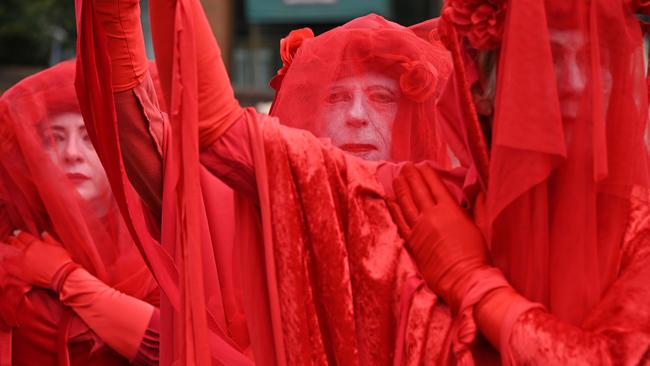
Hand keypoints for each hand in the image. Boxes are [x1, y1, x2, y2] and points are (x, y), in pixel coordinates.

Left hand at [0, 231, 75, 290]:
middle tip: (9, 239)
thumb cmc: (63, 260)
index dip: (18, 234)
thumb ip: (49, 239)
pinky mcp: (22, 274)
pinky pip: (9, 268)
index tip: (15, 233)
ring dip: (7, 251)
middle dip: (11, 241)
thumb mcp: (58, 246)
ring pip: (9, 255)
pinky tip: (4, 262)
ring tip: (5, 250)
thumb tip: (43, 233)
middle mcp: (27, 253)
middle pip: (14, 244)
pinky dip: (6, 264)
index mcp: (35, 244)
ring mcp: (23, 264)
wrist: (62, 276)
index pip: (23, 236)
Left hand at [388, 163, 490, 311]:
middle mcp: (432, 215)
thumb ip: (479, 206)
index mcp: (450, 209)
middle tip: (405, 166)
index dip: (427, 174)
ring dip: (400, 189)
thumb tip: (481, 191)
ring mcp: (419, 229)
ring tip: (396, 178)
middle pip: (418, 191)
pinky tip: (390, 200)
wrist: (464, 278)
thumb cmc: (476, 255)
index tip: (421, 165)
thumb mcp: (481, 226)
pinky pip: (400, 222)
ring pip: (406, 203)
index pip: (435, 185)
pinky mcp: (412, 243)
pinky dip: (394, 209)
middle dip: (411, 176)